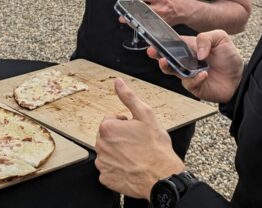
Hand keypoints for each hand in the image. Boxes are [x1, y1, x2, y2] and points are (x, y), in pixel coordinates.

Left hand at [95, 78, 184, 198]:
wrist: (161, 177)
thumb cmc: (156, 147)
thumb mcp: (146, 115)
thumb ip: (129, 97)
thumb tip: (118, 82)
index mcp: (107, 128)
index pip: (111, 120)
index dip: (126, 124)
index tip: (136, 131)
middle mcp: (100, 145)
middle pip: (108, 136)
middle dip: (120, 138)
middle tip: (137, 144)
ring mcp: (102, 163)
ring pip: (108, 152)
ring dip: (118, 153)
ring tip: (135, 156)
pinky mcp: (105, 178)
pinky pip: (108, 170)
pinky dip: (117, 169)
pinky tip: (130, 168)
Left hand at [122, 0, 193, 26]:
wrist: (185, 10)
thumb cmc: (173, 1)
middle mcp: (160, 8)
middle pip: (143, 10)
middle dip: (131, 12)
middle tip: (122, 15)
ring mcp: (161, 18)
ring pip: (145, 20)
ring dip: (134, 21)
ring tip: (126, 21)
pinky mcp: (161, 25)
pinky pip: (150, 26)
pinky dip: (142, 26)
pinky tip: (135, 25)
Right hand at [148, 30, 242, 103]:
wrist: (240, 78)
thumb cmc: (230, 57)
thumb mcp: (220, 38)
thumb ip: (205, 38)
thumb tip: (197, 52)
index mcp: (190, 47)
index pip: (172, 43)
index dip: (162, 42)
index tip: (153, 40)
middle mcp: (186, 61)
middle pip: (167, 57)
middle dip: (157, 55)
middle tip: (153, 52)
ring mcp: (188, 74)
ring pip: (172, 71)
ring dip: (167, 67)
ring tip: (165, 62)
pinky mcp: (194, 86)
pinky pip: (189, 83)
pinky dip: (194, 79)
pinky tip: (203, 75)